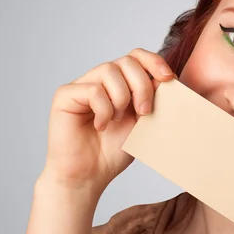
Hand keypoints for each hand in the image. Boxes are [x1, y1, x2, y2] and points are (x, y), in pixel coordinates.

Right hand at [42, 48, 174, 191]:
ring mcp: (81, 85)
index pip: (136, 56)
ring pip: (109, 70)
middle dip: (142, 85)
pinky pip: (92, 89)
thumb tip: (165, 78)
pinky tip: (100, 126)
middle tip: (144, 112)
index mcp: (120, 83)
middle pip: (126, 61)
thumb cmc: (113, 152)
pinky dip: (103, 109)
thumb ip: (152, 98)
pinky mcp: (64, 95)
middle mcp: (100, 80)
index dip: (154, 62)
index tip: (169, 79)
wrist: (89, 176)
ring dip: (122, 97)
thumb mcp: (142, 122)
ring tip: (118, 120)